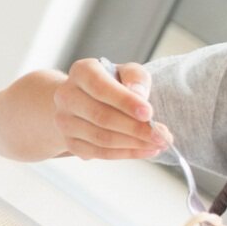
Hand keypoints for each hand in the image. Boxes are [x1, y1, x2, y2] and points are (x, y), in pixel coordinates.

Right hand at [52, 57, 167, 159]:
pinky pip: (99, 153)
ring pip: (101, 138)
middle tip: (162, 135)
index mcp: (81, 72)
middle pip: (101, 116)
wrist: (86, 100)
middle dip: (135, 128)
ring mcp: (65, 121)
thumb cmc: (112, 84)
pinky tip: (145, 151)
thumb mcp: (127, 72)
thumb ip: (136, 78)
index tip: (149, 113)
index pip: (100, 87)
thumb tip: (139, 95)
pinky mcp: (69, 142)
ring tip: (158, 144)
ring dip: (133, 144)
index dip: (125, 101)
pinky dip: (125, 154)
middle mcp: (66, 96)